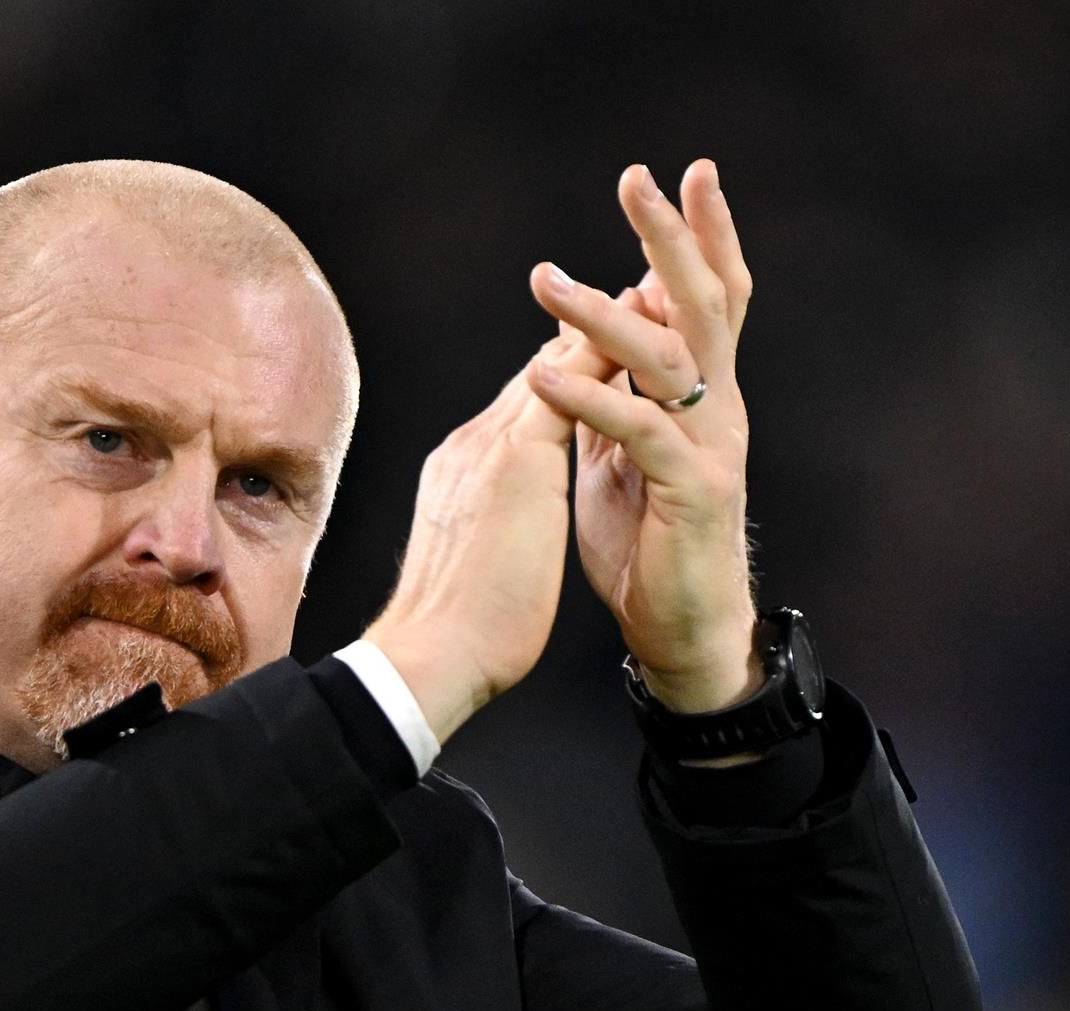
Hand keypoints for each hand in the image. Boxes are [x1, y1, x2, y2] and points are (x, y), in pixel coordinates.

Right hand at [362, 331, 592, 743]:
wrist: (431, 655)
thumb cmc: (460, 629)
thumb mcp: (479, 560)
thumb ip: (489, 530)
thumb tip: (500, 535)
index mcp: (464, 476)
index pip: (519, 413)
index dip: (558, 381)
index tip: (590, 355)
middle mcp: (472, 448)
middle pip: (535, 378)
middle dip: (578, 340)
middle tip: (625, 297)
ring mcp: (488, 448)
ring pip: (549, 371)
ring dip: (594, 333)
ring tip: (638, 296)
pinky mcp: (514, 461)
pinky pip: (563, 390)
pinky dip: (596, 359)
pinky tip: (632, 335)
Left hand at [527, 160, 759, 714]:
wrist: (682, 631)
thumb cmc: (651, 543)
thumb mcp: (625, 454)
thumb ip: (618, 392)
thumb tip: (603, 331)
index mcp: (705, 393)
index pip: (707, 297)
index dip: (698, 237)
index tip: (679, 175)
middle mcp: (719, 408)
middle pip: (701, 304)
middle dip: (670, 238)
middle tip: (638, 179)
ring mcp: (710, 447)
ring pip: (665, 359)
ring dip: (601, 315)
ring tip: (544, 280)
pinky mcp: (691, 492)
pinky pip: (638, 433)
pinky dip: (588, 400)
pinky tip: (542, 376)